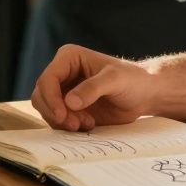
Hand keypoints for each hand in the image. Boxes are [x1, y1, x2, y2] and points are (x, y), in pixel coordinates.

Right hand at [31, 44, 154, 130]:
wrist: (144, 95)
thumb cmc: (133, 80)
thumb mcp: (116, 80)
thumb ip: (93, 88)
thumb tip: (70, 102)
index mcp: (68, 58)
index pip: (47, 79)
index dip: (51, 99)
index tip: (63, 115)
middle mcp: (62, 74)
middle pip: (41, 96)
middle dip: (56, 113)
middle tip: (76, 124)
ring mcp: (64, 92)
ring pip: (47, 110)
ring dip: (63, 122)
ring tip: (87, 123)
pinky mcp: (69, 108)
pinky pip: (57, 121)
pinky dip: (68, 127)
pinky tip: (88, 124)